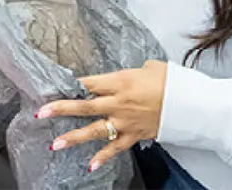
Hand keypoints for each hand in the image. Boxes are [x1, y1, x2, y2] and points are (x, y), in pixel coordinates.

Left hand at [38, 60, 167, 171]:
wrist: (190, 104)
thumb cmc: (172, 82)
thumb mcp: (150, 67)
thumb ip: (132, 72)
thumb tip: (128, 75)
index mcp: (120, 81)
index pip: (89, 83)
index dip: (71, 84)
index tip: (55, 85)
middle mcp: (118, 103)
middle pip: (84, 106)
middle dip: (60, 109)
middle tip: (41, 113)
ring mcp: (125, 121)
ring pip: (94, 131)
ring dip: (74, 138)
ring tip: (55, 144)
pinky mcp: (134, 135)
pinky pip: (115, 148)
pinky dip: (102, 157)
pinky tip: (90, 165)